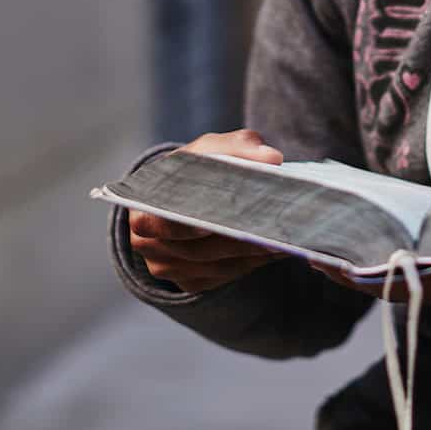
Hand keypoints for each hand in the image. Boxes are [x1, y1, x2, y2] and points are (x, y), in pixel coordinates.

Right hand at [127, 129, 286, 292]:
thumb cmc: (195, 168)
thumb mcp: (209, 149)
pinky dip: (252, 263)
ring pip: (216, 267)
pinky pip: (225, 277)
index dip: (189, 224)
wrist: (183, 194)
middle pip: (198, 249)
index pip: (163, 222)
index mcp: (144, 209)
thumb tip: (270, 159)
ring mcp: (169, 268)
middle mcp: (149, 245)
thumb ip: (238, 147)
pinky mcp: (190, 282)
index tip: (216, 222)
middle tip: (273, 232)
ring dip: (252, 255)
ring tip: (286, 239)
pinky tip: (276, 249)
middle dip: (237, 240)